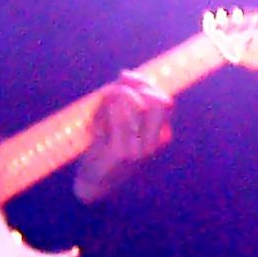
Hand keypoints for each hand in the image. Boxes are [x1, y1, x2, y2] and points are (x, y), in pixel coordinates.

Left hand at [73, 72, 172, 203]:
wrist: (94, 181)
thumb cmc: (106, 146)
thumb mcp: (120, 121)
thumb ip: (126, 97)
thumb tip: (126, 75)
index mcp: (159, 135)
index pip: (164, 101)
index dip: (145, 83)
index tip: (124, 78)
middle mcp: (154, 142)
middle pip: (156, 101)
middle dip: (135, 87)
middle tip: (114, 89)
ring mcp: (139, 148)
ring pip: (134, 104)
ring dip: (113, 98)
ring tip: (100, 110)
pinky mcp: (120, 152)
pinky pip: (118, 118)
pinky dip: (104, 111)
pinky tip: (95, 123)